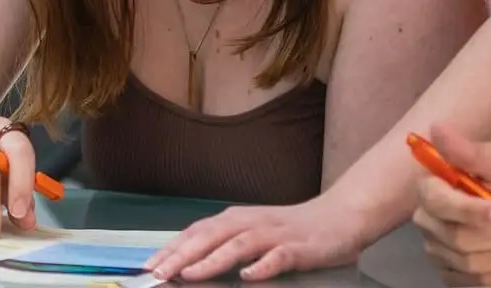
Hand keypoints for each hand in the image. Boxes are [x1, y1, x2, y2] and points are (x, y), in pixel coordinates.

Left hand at [144, 192, 370, 281]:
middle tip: (159, 272)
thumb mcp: (255, 232)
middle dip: (184, 253)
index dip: (173, 247)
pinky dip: (264, 265)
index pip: (200, 231)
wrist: (342, 216)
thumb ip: (225, 243)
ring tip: (191, 274)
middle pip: (214, 235)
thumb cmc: (294, 230)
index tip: (148, 266)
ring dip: (214, 258)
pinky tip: (250, 275)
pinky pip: (281, 256)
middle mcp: (255, 223)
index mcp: (240, 219)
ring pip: (241, 243)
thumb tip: (186, 263)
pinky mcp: (302, 248)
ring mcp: (278, 235)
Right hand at [411, 126, 490, 285]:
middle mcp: (430, 220)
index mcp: (436, 186)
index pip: (436, 200)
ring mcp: (440, 251)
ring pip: (469, 261)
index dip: (470, 210)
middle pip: (455, 236)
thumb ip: (468, 151)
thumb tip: (436, 127)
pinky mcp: (454, 275)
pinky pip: (477, 280)